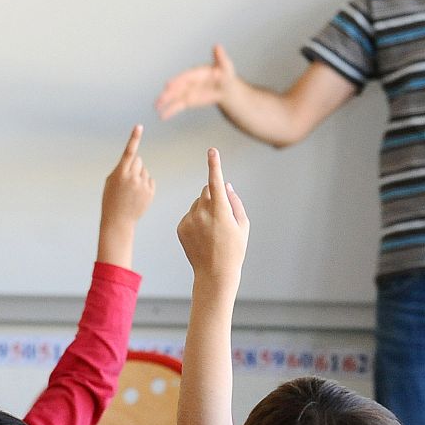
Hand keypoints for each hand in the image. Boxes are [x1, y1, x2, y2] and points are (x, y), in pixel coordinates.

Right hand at [101, 124, 156, 229]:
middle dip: (133, 166)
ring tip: (131, 191)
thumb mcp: (111, 181)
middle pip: (138, 160)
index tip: (139, 126)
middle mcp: (133, 177)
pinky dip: (145, 184)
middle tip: (126, 181)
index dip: (134, 138)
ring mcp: (143, 185)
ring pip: (144, 170)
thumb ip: (122, 169)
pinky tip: (137, 194)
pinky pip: (149, 180)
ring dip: (139, 176)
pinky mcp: (150, 191)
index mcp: (120, 173)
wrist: (118, 220)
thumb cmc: (111, 199)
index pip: (128, 152)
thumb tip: (138, 161)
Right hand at [155, 44, 239, 120]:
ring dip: (166, 102)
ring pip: (175, 97)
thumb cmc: (225, 74)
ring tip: (157, 107)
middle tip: (160, 99)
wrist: (225, 87)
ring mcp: (187, 91)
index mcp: (196, 72)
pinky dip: (171, 111)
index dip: (177, 81)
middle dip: (169, 93)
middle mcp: (188, 81)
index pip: (185, 77)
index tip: (169, 85)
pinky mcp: (187, 100)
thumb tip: (217, 46)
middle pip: (177, 87)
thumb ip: (221, 58)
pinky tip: (163, 116)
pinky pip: (178, 106)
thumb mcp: (226, 67)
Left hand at [177, 148, 249, 282]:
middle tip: (221, 215)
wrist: (214, 273)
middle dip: (213, 195)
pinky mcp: (181, 227)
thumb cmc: (234, 249)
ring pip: (197, 202)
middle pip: (206, 190)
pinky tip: (202, 236)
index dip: (214, 164)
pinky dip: (196, 219)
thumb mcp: (243, 226)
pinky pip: (189, 214)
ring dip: (204, 209)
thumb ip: (235, 202)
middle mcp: (202, 212)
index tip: (211, 150)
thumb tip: (225, 185)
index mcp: (220, 210)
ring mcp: (190, 219)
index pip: (216, 181)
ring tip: (212, 231)